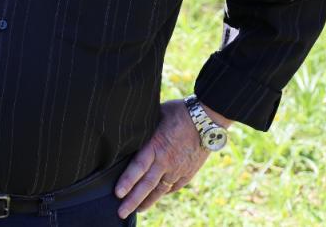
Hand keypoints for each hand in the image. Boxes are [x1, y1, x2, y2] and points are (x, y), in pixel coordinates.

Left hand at [114, 98, 223, 218]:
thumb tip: (127, 127)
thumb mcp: (156, 115)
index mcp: (156, 145)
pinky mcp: (188, 172)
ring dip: (147, 201)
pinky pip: (174, 187)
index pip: (138, 167)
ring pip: (160, 190)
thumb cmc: (179, 112)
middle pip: (147, 185)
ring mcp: (178, 169)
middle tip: (122, 213)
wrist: (207, 120)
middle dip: (133, 200)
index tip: (118, 194)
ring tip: (137, 210)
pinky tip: (157, 197)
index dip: (127, 181)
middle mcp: (166, 161)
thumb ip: (144, 127)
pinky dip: (164, 193)